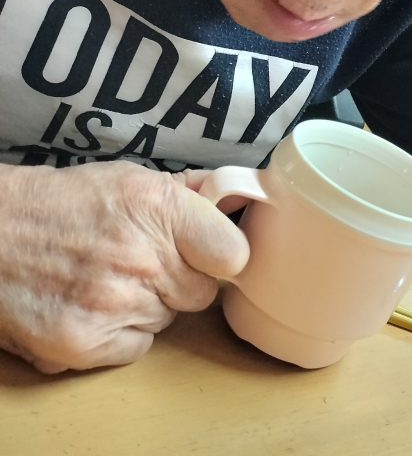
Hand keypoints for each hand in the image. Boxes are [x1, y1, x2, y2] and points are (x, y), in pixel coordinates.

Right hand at [0, 162, 248, 372]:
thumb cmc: (61, 204)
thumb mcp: (129, 180)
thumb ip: (186, 195)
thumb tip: (231, 199)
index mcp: (159, 208)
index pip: (233, 254)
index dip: (223, 256)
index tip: (211, 254)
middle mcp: (141, 257)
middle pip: (201, 293)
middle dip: (179, 280)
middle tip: (140, 263)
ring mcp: (113, 303)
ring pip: (167, 319)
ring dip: (147, 306)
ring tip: (105, 280)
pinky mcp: (85, 342)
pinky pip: (138, 347)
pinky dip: (119, 334)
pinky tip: (91, 306)